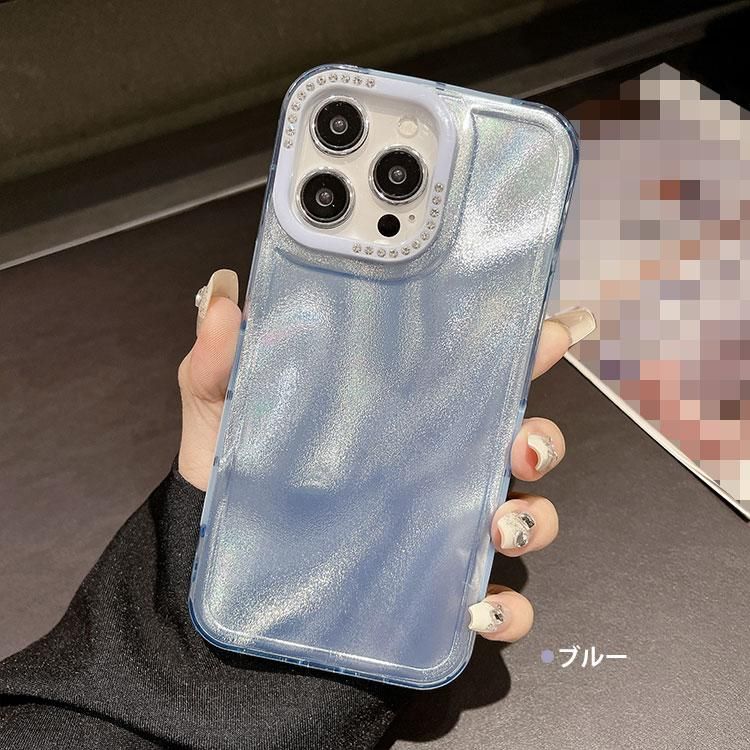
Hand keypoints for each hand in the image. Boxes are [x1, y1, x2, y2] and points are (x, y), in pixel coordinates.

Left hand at [178, 270, 595, 642]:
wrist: (217, 577)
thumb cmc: (232, 487)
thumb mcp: (222, 415)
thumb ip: (218, 361)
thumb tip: (219, 296)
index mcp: (399, 417)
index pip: (473, 374)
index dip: (522, 350)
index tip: (548, 333)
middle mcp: (433, 469)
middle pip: (518, 443)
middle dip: (541, 438)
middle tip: (520, 442)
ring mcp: (440, 530)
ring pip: (525, 518)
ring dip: (534, 520)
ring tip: (499, 524)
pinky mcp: (433, 594)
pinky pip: (496, 604)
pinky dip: (507, 610)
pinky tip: (478, 609)